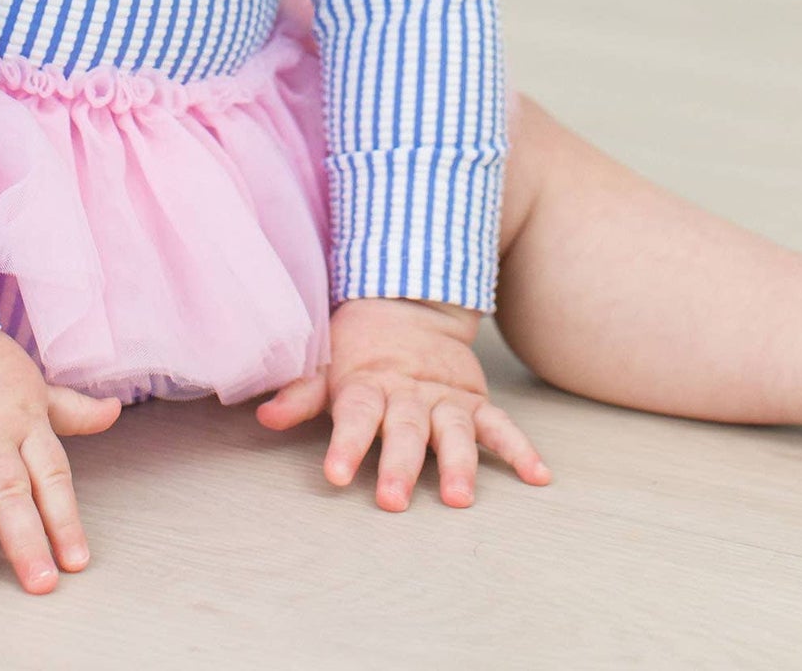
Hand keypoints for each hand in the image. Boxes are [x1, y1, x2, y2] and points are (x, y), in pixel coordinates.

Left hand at [255, 296, 549, 508]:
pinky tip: (538, 476)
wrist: (406, 302)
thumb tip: (263, 415)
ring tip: (459, 498)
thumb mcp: (323, 363)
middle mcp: (407, 394)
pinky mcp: (473, 401)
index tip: (334, 474)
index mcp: (367, 385)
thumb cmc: (357, 348)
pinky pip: (499, 425)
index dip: (344, 444)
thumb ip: (299, 393)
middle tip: (392, 499)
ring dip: (456, 464)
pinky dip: (519, 448)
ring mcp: (444, 399)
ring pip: (453, 432)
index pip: (354, 417)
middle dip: (398, 465)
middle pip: (403, 431)